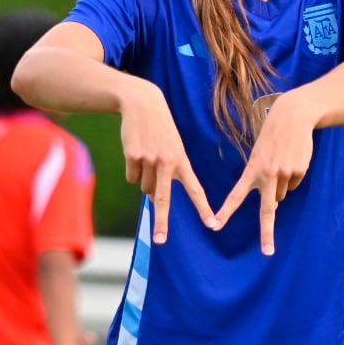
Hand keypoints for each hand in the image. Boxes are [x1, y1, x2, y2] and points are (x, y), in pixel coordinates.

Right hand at [119, 83, 217, 242]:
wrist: (143, 104)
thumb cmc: (160, 130)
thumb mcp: (171, 148)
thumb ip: (166, 174)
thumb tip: (153, 199)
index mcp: (182, 161)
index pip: (195, 189)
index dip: (203, 208)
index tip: (212, 224)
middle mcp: (167, 162)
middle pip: (164, 199)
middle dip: (162, 222)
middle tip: (161, 240)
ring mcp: (149, 159)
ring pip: (144, 187)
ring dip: (144, 179)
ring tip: (147, 157)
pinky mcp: (133, 156)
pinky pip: (131, 176)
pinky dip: (132, 169)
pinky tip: (136, 152)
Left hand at [213, 93, 313, 255]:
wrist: (293, 116)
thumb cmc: (272, 136)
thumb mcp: (259, 154)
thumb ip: (262, 178)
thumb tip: (276, 203)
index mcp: (252, 170)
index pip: (236, 195)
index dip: (225, 211)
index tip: (215, 226)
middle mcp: (267, 174)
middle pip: (267, 210)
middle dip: (267, 233)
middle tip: (267, 252)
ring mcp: (284, 173)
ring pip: (283, 194)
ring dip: (282, 184)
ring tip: (282, 161)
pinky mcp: (299, 170)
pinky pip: (295, 183)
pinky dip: (294, 175)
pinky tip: (293, 158)